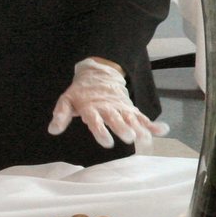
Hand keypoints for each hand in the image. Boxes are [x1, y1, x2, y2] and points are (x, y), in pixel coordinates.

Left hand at [48, 58, 169, 148]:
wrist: (100, 73)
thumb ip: (60, 115)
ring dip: (140, 129)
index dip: (101, 131)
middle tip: (130, 138)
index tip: (107, 143)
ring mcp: (121, 108)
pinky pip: (142, 117)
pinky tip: (162, 131)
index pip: (96, 121)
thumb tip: (53, 130)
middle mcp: (108, 109)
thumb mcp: (66, 100)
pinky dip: (152, 124)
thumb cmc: (81, 92)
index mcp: (91, 108)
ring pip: (132, 119)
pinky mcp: (130, 109)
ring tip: (147, 140)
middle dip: (123, 128)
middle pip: (117, 119)